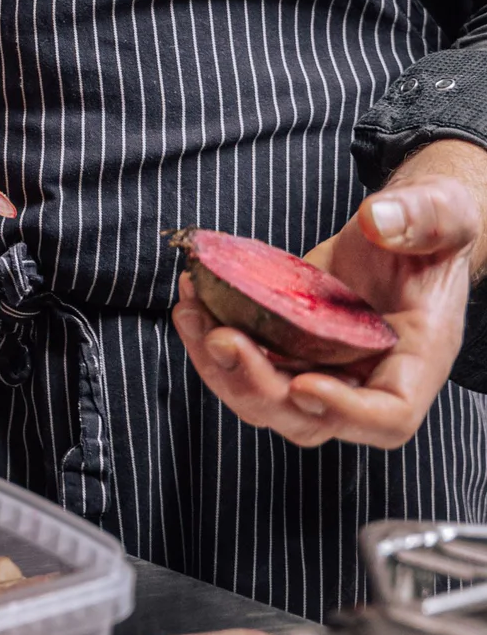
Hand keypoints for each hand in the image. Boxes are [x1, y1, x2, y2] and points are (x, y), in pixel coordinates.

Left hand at [172, 160, 484, 448]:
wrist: (403, 231)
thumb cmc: (433, 232)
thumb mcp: (442, 215)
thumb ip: (422, 218)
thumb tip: (379, 221)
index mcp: (417, 360)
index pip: (388, 415)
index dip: (345, 411)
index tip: (304, 385)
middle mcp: (367, 377)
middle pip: (310, 420)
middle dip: (259, 388)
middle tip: (222, 340)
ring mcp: (324, 366)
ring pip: (266, 397)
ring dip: (221, 367)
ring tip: (191, 314)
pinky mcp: (291, 345)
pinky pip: (249, 360)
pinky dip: (213, 337)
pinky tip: (194, 299)